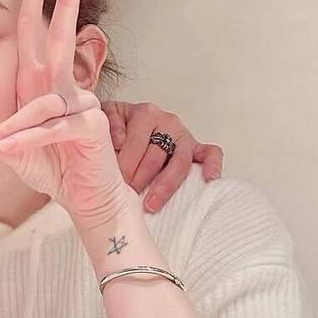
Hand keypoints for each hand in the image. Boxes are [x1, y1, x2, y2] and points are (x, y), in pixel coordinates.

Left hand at [0, 0, 132, 230]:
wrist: (87, 199)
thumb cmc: (54, 168)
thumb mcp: (13, 150)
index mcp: (43, 85)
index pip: (37, 36)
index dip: (36, 2)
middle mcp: (64, 88)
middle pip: (62, 39)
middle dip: (65, 3)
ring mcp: (82, 105)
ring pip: (40, 103)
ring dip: (12, 127)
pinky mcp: (92, 129)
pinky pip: (53, 128)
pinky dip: (26, 139)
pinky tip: (6, 149)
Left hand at [101, 101, 223, 212]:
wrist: (124, 131)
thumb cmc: (115, 130)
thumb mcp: (105, 121)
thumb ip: (107, 125)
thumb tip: (117, 141)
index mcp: (143, 113)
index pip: (135, 142)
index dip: (123, 163)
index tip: (113, 181)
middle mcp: (166, 120)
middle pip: (155, 155)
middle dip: (138, 178)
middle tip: (126, 195)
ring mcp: (183, 135)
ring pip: (179, 161)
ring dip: (164, 185)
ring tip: (150, 204)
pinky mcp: (197, 147)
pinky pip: (211, 153)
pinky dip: (212, 166)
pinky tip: (207, 180)